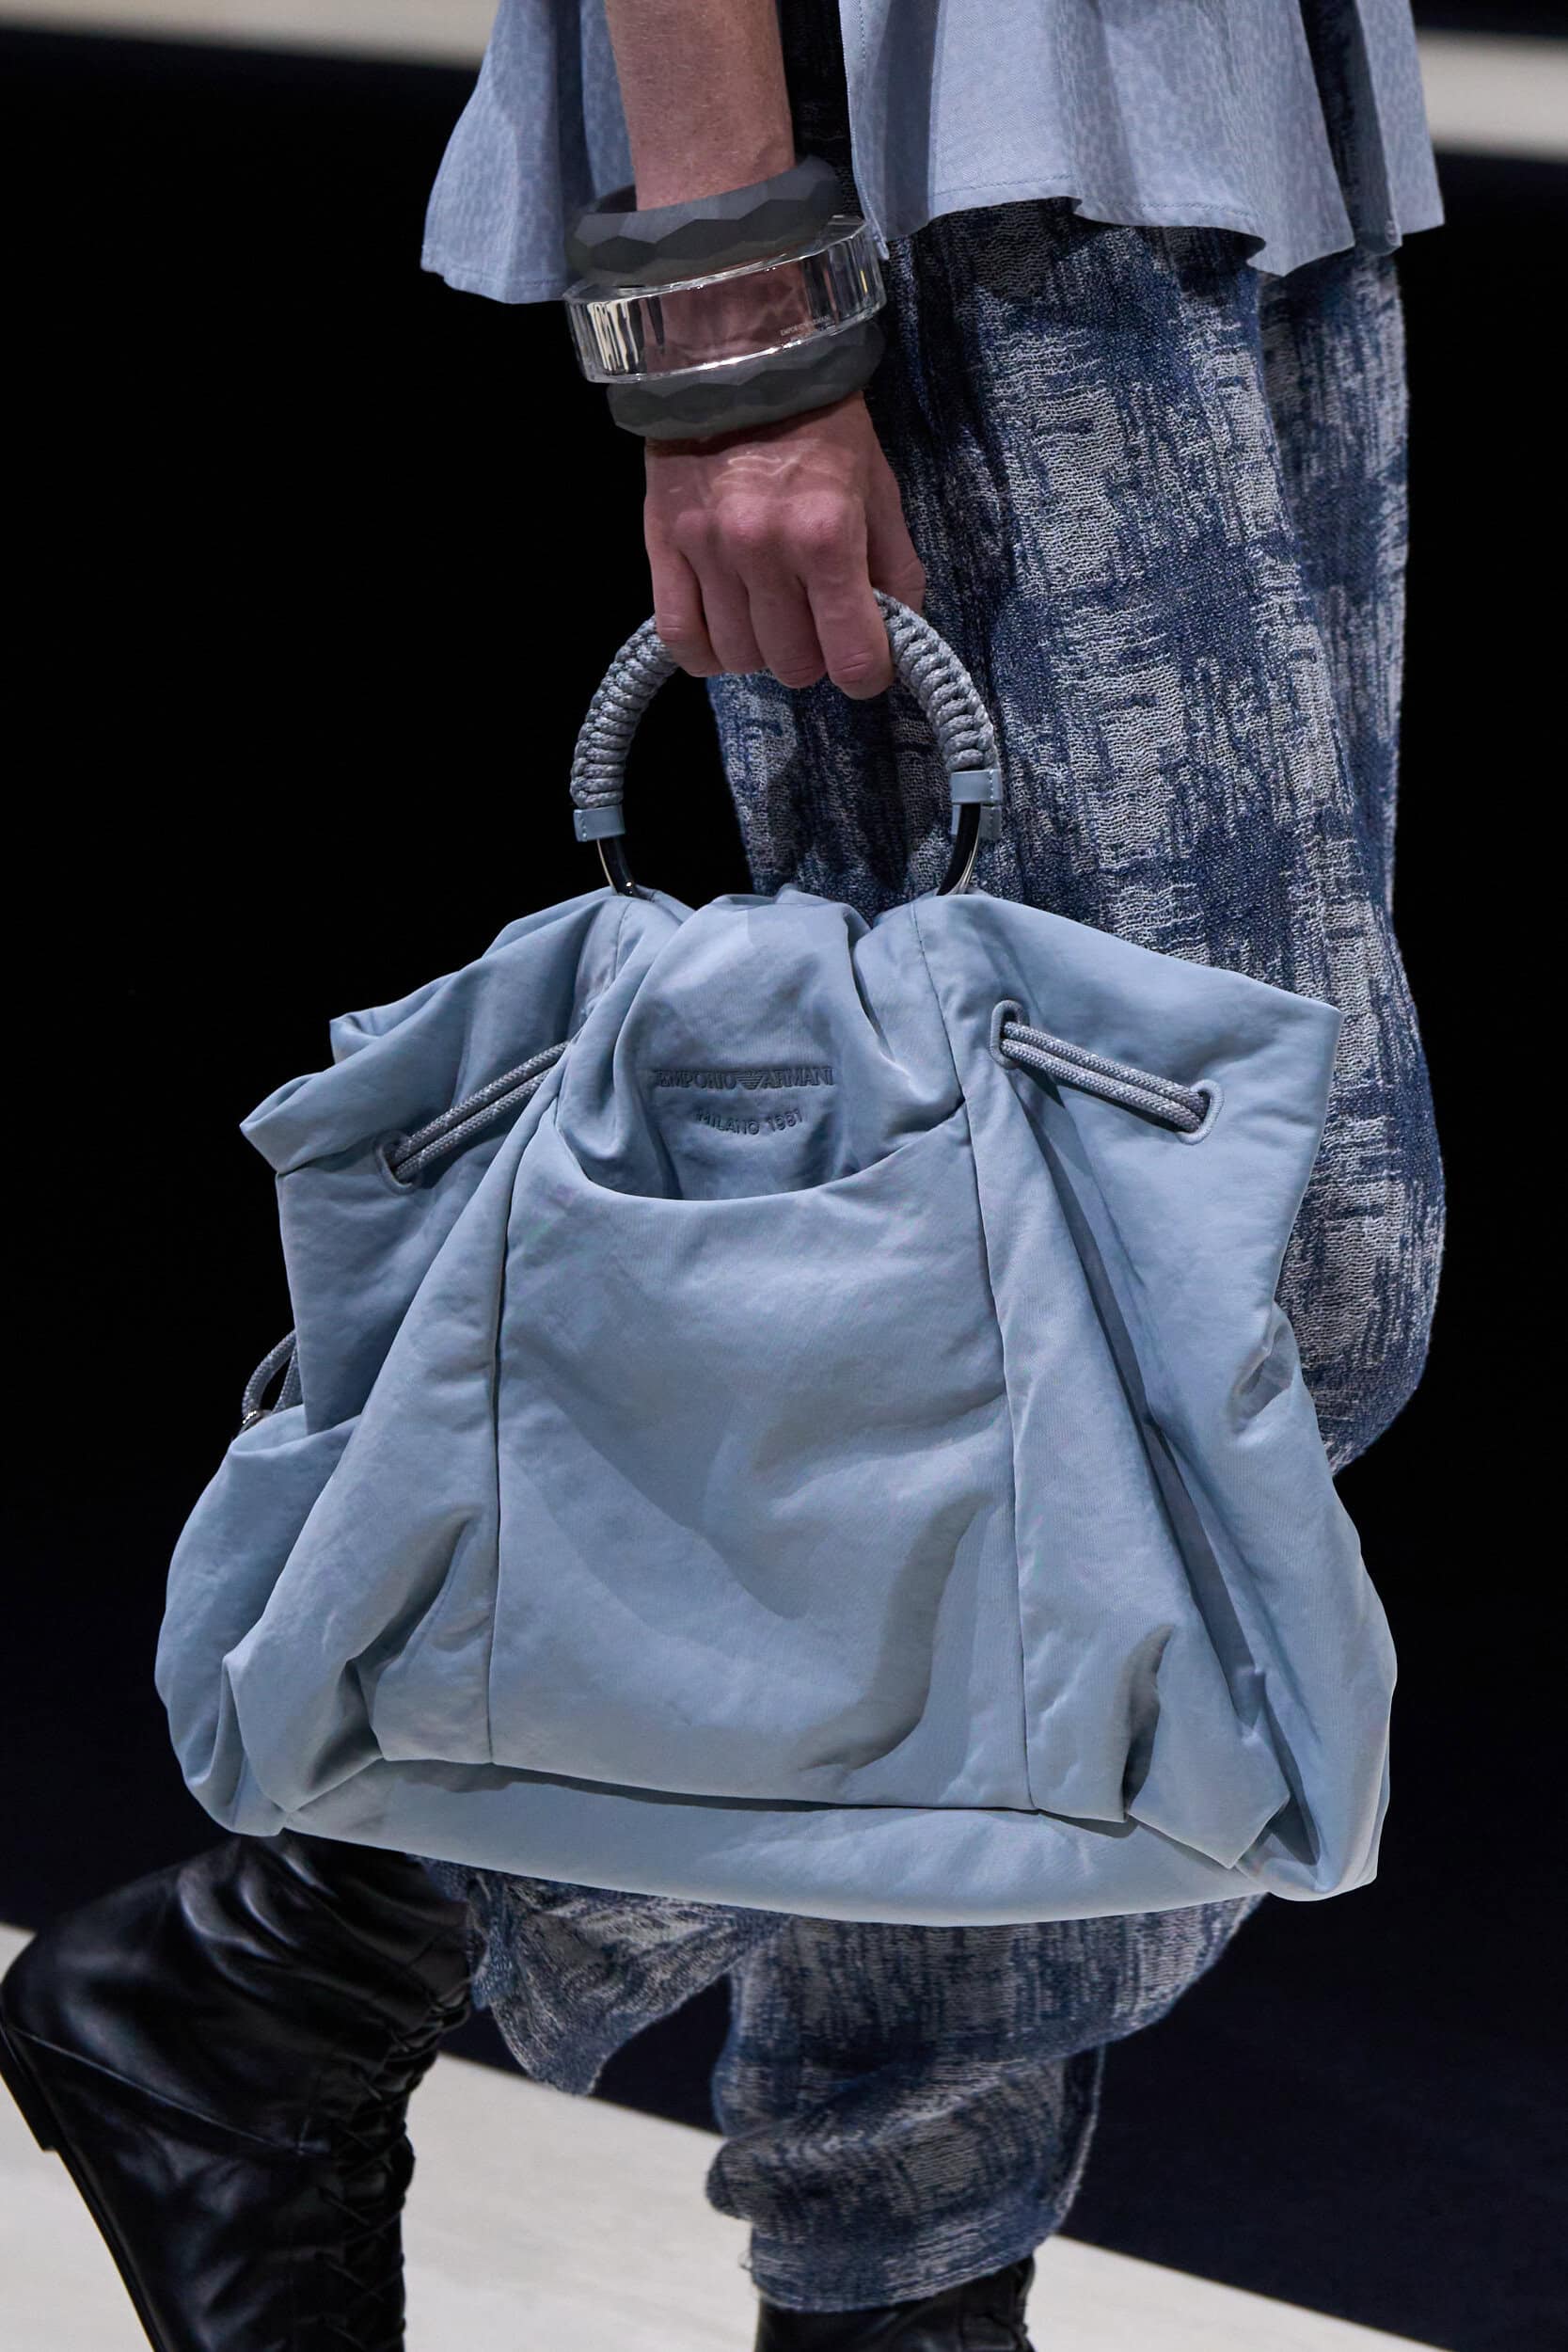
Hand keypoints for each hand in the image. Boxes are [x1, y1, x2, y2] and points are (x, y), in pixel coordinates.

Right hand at [643, 390, 925, 697]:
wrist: (738, 358)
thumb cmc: (820, 423)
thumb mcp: (879, 487)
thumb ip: (895, 567)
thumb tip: (899, 635)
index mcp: (827, 534)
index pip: (853, 659)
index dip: (868, 674)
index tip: (867, 661)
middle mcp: (764, 550)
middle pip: (794, 666)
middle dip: (815, 657)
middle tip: (817, 624)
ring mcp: (707, 551)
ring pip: (739, 658)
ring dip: (762, 651)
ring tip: (771, 616)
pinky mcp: (663, 546)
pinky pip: (680, 637)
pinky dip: (706, 654)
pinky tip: (726, 634)